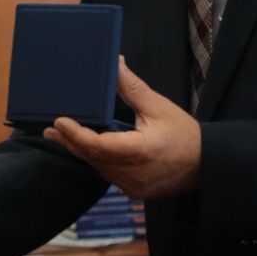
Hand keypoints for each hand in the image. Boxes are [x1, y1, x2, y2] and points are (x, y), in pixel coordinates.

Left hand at [43, 58, 201, 199]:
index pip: (98, 146)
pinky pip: (108, 175)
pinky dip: (96, 160)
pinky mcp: (134, 191)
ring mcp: (133, 186)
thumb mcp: (159, 107)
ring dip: (81, 151)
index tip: (59, 121)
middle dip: (70, 142)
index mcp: (140, 151)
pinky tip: (85, 149)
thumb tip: (115, 64)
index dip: (76, 134)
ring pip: (98, 168)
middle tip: (50, 128)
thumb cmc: (184, 134)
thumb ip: (133, 88)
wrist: (206, 165)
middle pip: (93, 158)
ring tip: (60, 136)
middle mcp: (133, 173)